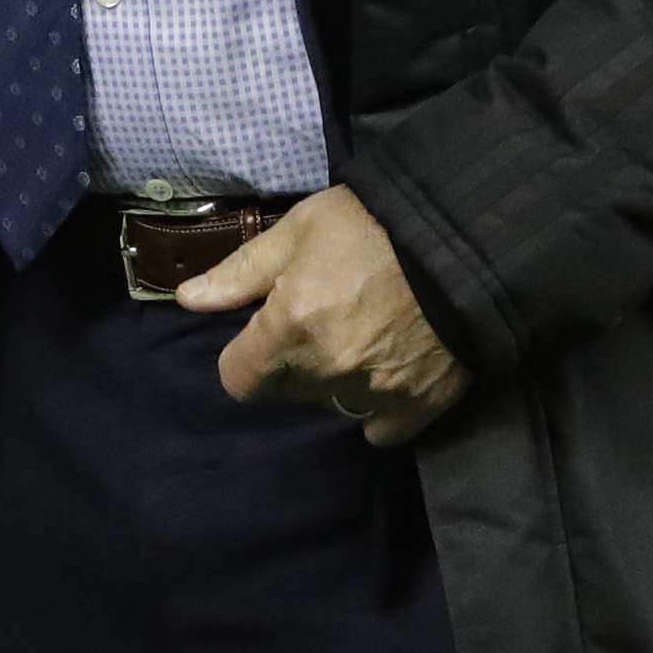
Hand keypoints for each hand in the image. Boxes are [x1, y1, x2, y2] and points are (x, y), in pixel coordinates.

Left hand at [178, 186, 471, 447]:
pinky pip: (380, 429)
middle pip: (285, 392)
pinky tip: (387, 371)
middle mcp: (326, 371)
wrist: (464, 235)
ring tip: (358, 340)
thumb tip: (187, 300)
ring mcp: (373, 394)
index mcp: (288, 328)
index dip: (245, 356)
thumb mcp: (299, 230)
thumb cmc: (372, 223)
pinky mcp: (417, 407)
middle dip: (290, 363)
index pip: (238, 379)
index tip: (264, 333)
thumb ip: (241, 272)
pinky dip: (378, 408)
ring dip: (333, 383)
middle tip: (320, 320)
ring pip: (330, 407)